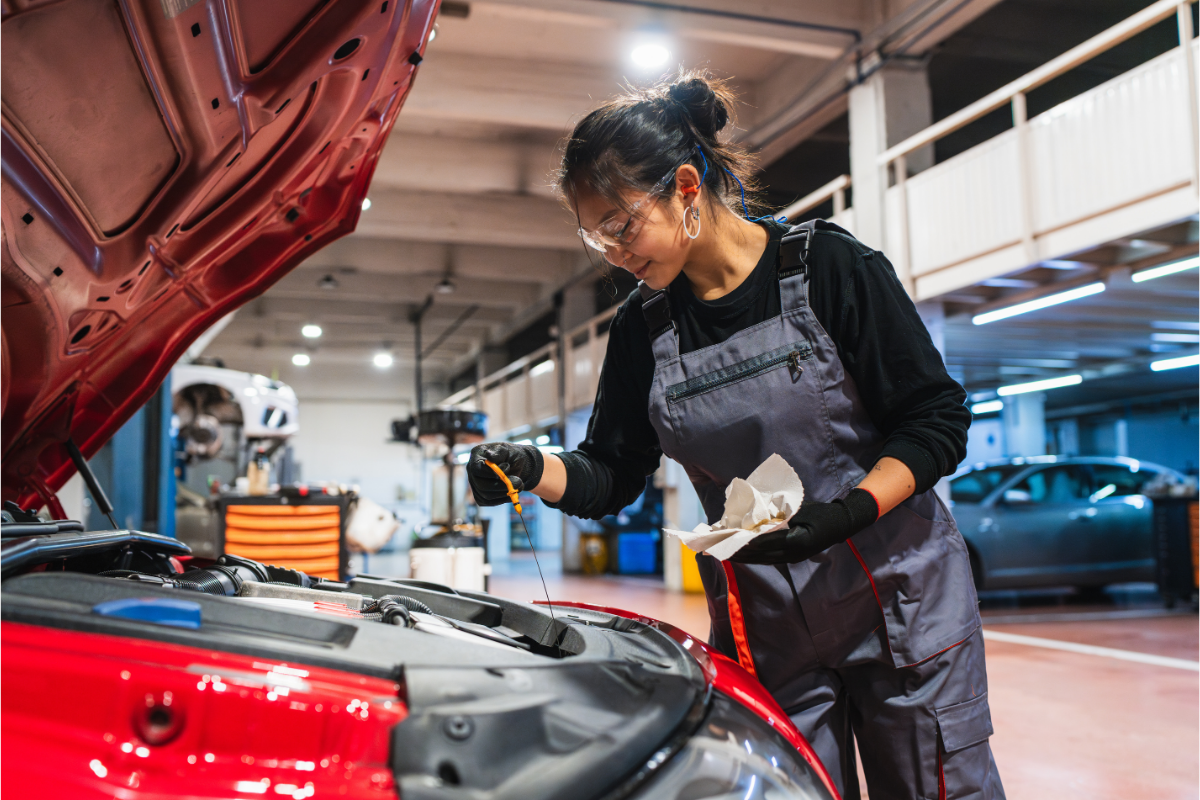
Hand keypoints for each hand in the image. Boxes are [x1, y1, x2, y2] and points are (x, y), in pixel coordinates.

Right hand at [466, 442, 543, 506]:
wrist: (516, 465)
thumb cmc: (511, 455)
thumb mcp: (507, 450)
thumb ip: (498, 452)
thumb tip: (489, 455)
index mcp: (476, 456)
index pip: (477, 469)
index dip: (491, 472)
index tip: (508, 467)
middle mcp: (472, 471)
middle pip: (481, 485)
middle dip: (501, 485)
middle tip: (519, 482)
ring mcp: (475, 484)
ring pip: (486, 496)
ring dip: (504, 493)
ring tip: (519, 485)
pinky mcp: (480, 495)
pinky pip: (488, 502)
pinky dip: (502, 499)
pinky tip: (511, 493)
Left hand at [730, 488, 878, 564]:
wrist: (842, 525)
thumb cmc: (820, 513)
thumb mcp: (799, 510)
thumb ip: (779, 515)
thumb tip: (755, 516)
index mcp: (796, 540)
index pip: (763, 541)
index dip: (743, 541)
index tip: (727, 538)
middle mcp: (794, 553)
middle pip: (760, 554)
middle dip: (738, 551)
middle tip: (718, 547)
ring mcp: (794, 558)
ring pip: (763, 559)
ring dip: (744, 557)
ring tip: (725, 553)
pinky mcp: (793, 558)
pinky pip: (770, 559)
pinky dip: (755, 556)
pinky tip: (743, 555)